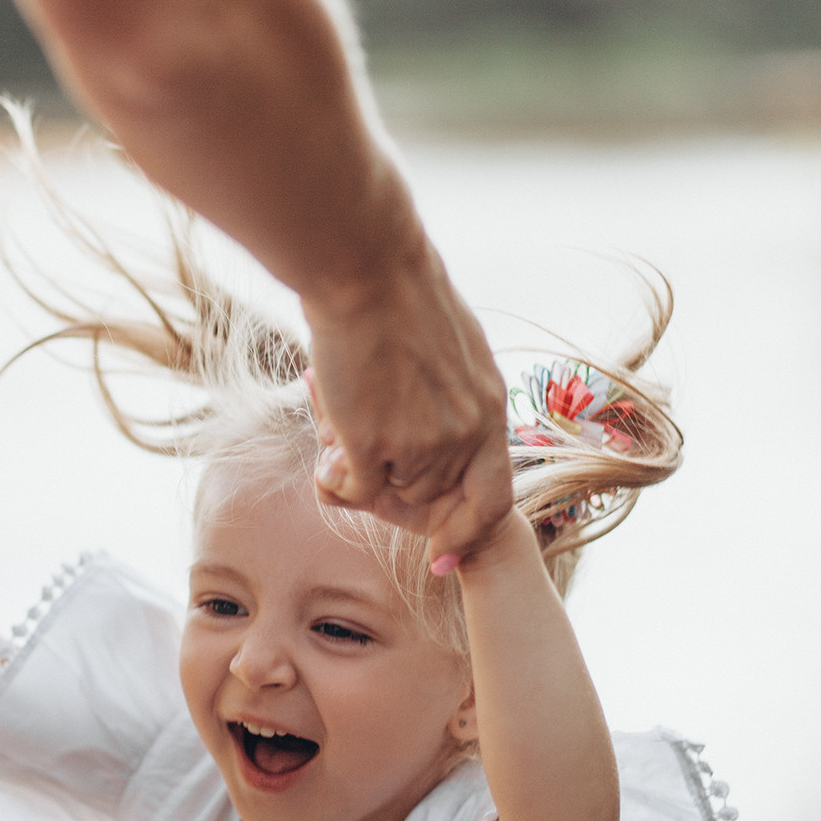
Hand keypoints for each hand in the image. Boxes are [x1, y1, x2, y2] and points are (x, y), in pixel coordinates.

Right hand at [304, 251, 512, 564]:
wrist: (366, 269)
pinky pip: (354, 488)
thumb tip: (446, 423)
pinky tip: (327, 445)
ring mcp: (421, 443)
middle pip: (428, 494)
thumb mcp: (455, 349)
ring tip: (337, 426)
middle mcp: (464, 435)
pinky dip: (336, 476)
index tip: (440, 552)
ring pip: (387, 490)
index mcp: (489, 409)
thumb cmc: (399, 295)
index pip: (493, 500)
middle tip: (354, 452)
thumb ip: (457, 397)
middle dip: (393, 484)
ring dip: (360, 471)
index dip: (467, 532)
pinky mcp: (374, 444)